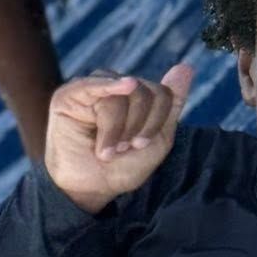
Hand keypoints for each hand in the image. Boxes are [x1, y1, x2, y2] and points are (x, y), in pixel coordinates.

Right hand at [44, 64, 193, 214]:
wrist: (90, 188)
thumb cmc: (121, 166)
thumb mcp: (157, 139)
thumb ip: (171, 104)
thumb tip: (186, 67)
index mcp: (137, 96)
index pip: (161, 92)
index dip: (155, 122)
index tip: (140, 145)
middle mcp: (115, 86)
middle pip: (142, 92)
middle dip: (136, 126)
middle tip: (121, 148)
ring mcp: (92, 88)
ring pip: (120, 95)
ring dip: (116, 130)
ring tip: (105, 149)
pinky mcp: (69, 95)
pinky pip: (93, 84)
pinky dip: (109, 86)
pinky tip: (125, 85)